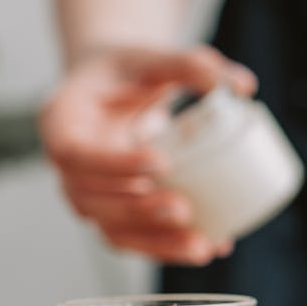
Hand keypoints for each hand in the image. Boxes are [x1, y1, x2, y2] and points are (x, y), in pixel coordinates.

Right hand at [40, 45, 256, 264]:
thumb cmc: (127, 71)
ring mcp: (88, 195)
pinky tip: (213, 247)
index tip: (161, 163)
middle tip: (183, 208)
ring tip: (202, 245)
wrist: (113, 89)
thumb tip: (244, 86)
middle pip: (92, 201)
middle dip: (138, 211)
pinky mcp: (113, 213)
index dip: (114, 164)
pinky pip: (137, 240)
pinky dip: (171, 248)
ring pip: (113, 231)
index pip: (75, 152)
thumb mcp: (151, 57)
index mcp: (62, 122)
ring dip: (157, 243)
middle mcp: (69, 166)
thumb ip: (193, 65)